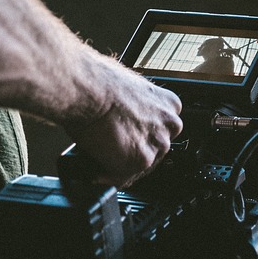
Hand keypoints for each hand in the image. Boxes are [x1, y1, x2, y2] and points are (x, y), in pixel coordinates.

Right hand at [64, 65, 181, 186]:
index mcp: (169, 103)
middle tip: (109, 152)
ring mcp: (157, 144)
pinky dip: (107, 177)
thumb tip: (119, 112)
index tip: (127, 140)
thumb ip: (134, 105)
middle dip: (132, 153)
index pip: (161, 130)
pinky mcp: (141, 160)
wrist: (88, 89)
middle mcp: (169, 124)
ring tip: (99, 162)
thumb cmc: (98, 81)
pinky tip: (95, 171)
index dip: (140, 137)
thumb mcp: (128, 87)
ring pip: (140, 166)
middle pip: (155, 150)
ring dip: (120, 167)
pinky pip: (123, 177)